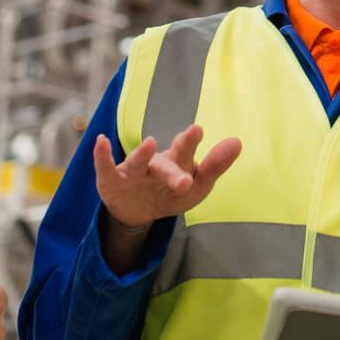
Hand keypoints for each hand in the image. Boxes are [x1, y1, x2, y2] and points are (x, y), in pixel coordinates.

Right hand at [92, 125, 242, 229]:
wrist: (136, 210)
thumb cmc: (170, 191)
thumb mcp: (196, 185)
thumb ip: (214, 166)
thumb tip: (237, 141)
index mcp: (178, 164)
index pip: (188, 157)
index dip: (192, 145)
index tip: (199, 130)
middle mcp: (156, 164)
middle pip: (169, 162)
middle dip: (180, 151)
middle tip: (194, 133)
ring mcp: (133, 172)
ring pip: (139, 163)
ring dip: (143, 154)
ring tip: (149, 142)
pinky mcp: (112, 181)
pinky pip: (106, 168)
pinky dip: (102, 156)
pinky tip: (101, 142)